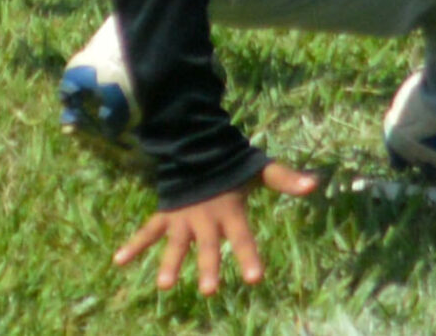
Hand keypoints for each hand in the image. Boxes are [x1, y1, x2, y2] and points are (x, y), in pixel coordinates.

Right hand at [111, 160, 319, 296]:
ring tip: (165, 285)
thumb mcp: (260, 170)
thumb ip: (286, 179)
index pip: (242, 236)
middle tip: (210, 290)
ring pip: (176, 244)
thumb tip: (316, 184)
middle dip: (208, 267)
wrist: (197, 145)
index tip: (255, 278)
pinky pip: (148, 231)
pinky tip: (119, 260)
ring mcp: (183, 217)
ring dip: (171, 263)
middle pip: (208, 246)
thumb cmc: (232, 165)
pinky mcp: (166, 215)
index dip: (248, 256)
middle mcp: (206, 217)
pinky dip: (133, 245)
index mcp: (230, 209)